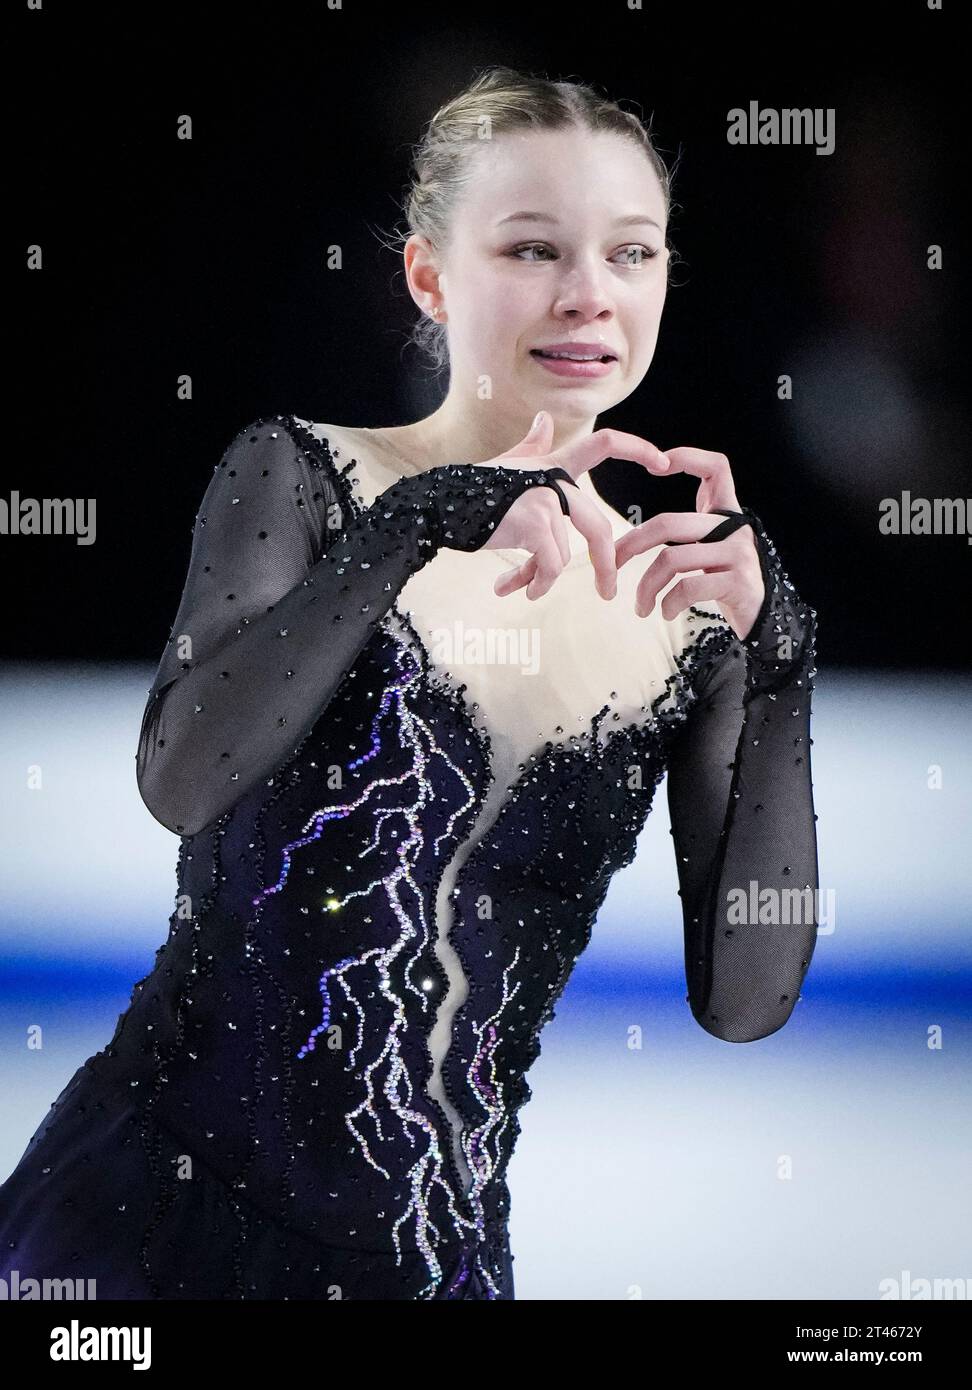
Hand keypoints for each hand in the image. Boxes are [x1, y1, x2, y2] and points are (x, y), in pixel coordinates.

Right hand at [482, 412, 671, 601]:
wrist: (441, 504)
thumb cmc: (474, 489)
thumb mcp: (509, 465)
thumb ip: (533, 447)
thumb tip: (545, 420)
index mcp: (553, 463)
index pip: (606, 443)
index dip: (639, 449)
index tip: (664, 464)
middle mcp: (554, 478)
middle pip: (597, 526)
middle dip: (606, 564)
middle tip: (608, 591)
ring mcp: (544, 498)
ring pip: (565, 554)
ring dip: (544, 579)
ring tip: (529, 591)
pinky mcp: (533, 521)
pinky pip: (549, 564)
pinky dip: (537, 583)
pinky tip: (518, 591)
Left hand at [613, 447, 764, 640]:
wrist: (763, 618)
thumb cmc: (726, 584)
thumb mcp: (711, 551)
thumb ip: (690, 533)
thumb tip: (639, 534)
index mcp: (727, 515)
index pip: (717, 468)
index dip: (689, 457)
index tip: (657, 466)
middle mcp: (736, 528)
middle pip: (670, 523)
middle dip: (631, 544)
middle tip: (612, 565)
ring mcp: (739, 554)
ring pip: (672, 559)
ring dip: (647, 587)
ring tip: (641, 607)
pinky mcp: (738, 583)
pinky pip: (688, 588)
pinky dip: (668, 604)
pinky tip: (665, 613)